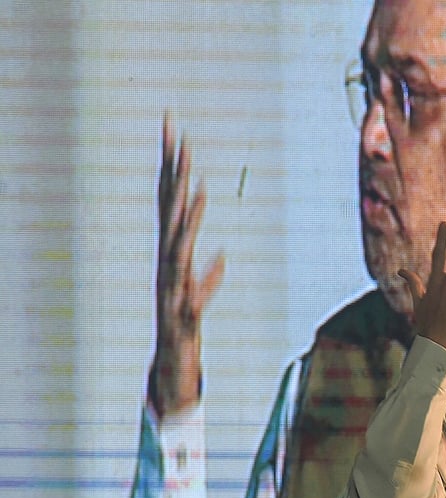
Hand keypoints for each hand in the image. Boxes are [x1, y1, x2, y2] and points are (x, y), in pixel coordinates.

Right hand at [150, 113, 224, 417]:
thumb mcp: (201, 293)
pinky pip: (195, 290)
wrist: (173, 363)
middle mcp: (168, 263)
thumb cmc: (185, 323)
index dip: (171, 167)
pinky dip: (205, 277)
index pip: (170, 202)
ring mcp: (173, 285)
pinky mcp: (185, 311)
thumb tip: (221, 258)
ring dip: (188, 218)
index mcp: (172, 252)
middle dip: (174, 177)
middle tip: (179, 141)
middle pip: (170, 214)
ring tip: (196, 188)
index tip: (174, 130)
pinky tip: (217, 257)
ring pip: (179, 245)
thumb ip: (209, 274)